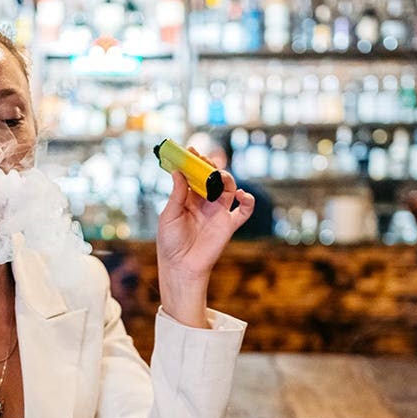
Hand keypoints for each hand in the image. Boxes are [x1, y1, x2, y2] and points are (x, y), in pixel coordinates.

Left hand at [155, 150, 254, 326]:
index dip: (193, 162)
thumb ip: (177, 194)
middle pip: (212, 178)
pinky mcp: (228, 225)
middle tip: (205, 160)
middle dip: (210, 166)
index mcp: (188, 198)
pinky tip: (241, 195)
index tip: (191, 150)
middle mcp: (204, 203)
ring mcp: (218, 212)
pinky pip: (244, 211)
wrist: (181, 266)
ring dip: (226, 179)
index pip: (193, 175)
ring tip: (218, 177)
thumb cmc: (170, 242)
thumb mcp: (168, 215)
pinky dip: (247, 201)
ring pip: (228, 188)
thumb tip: (179, 172)